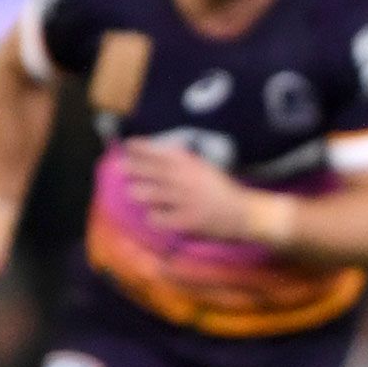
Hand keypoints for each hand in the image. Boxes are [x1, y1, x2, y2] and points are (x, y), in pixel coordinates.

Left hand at [120, 139, 257, 242]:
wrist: (244, 213)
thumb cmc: (223, 190)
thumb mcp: (204, 168)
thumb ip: (183, 161)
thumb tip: (160, 152)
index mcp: (189, 164)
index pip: (158, 151)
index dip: (139, 148)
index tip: (127, 146)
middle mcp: (183, 179)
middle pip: (148, 170)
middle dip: (132, 168)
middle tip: (122, 169)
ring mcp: (183, 200)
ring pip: (148, 193)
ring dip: (139, 192)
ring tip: (135, 193)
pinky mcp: (185, 220)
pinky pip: (158, 218)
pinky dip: (154, 217)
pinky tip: (154, 216)